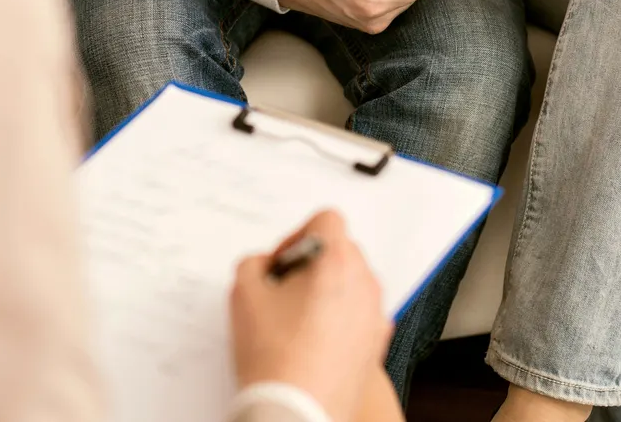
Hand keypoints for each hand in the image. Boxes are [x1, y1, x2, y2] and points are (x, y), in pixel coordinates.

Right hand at [230, 211, 392, 421]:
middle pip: (341, 251)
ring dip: (327, 291)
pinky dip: (339, 319)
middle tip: (283, 291)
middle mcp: (365, 283)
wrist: (298, 412)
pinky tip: (312, 342)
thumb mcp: (243, 293)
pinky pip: (359, 315)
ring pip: (352, 284)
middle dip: (311, 264)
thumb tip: (264, 266)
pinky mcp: (377, 343)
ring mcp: (374, 314)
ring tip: (295, 321)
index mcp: (337, 261)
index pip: (326, 219)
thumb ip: (253, 263)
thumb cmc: (276, 358)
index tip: (283, 262)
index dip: (297, 235)